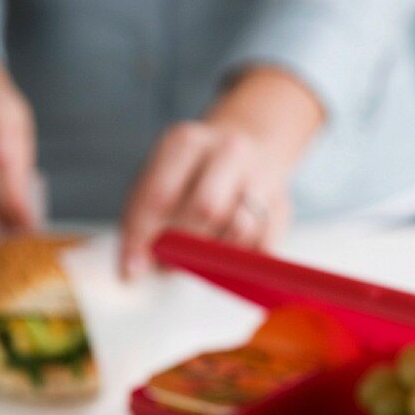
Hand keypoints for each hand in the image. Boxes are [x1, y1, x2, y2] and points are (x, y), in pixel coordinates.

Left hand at [120, 119, 290, 276]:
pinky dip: (242, 259)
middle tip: (170, 266)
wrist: (252, 145)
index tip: (133, 270)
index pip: (160, 194)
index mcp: (186, 141)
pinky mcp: (282, 205)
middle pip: (205, 210)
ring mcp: (260, 174)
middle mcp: (227, 151)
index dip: (144, 236)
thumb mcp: (161, 180)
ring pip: (238, 230)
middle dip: (184, 247)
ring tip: (202, 251)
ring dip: (216, 253)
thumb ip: (142, 221)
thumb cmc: (194, 175)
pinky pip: (261, 247)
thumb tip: (133, 272)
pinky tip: (230, 246)